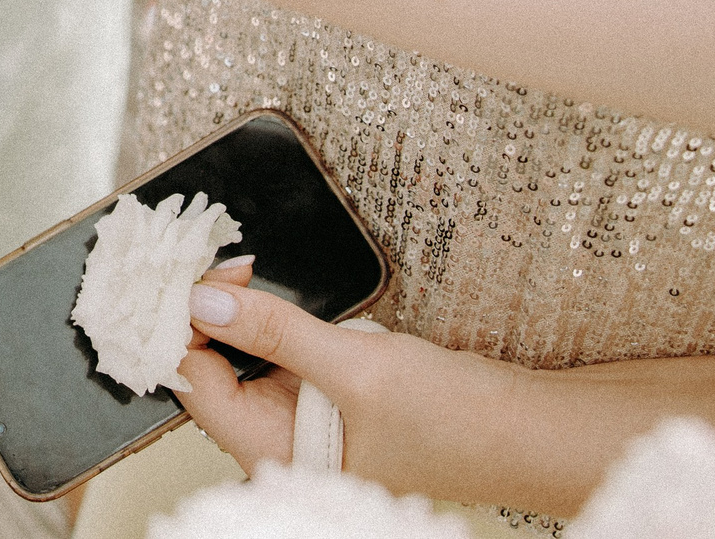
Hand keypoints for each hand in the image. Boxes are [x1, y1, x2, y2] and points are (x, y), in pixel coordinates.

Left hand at [177, 277, 522, 497]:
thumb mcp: (357, 368)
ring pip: (244, 358)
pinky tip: (263, 286)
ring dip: (236, 311)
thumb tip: (205, 297)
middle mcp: (282, 444)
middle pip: (212, 370)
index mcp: (275, 457)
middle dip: (206, 312)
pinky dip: (269, 320)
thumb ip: (276, 333)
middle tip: (212, 256)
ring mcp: (305, 420)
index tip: (185, 271)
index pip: (194, 385)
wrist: (533, 431)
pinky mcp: (330, 396)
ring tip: (233, 263)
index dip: (181, 325)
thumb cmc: (459, 424)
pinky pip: (280, 354)